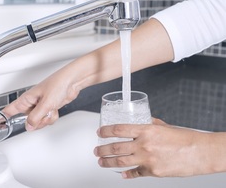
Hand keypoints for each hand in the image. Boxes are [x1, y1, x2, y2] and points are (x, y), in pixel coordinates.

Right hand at [2, 71, 79, 130]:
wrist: (72, 82)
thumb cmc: (58, 84)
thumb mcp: (45, 104)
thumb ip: (35, 117)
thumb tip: (28, 127)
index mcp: (26, 99)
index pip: (10, 110)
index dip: (4, 118)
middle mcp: (32, 103)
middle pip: (27, 121)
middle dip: (37, 122)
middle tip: (42, 115)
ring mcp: (41, 106)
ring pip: (39, 121)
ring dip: (46, 119)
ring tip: (51, 109)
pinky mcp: (49, 107)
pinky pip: (48, 119)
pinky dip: (52, 116)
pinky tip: (55, 109)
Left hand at [94, 118, 214, 178]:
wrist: (199, 152)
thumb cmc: (184, 138)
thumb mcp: (163, 126)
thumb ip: (148, 124)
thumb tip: (138, 123)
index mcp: (146, 130)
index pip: (118, 129)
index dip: (105, 131)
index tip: (99, 133)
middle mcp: (144, 145)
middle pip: (115, 147)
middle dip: (102, 150)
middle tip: (96, 150)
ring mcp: (147, 159)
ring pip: (120, 162)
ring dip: (107, 162)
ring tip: (101, 162)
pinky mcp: (153, 172)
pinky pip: (135, 173)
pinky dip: (126, 174)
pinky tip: (121, 174)